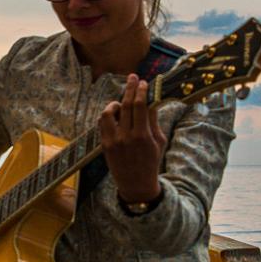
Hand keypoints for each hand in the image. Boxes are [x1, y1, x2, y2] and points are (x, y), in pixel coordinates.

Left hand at [99, 74, 165, 206]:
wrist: (136, 184)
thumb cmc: (151, 161)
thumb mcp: (159, 142)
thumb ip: (154, 121)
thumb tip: (151, 100)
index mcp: (143, 136)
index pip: (140, 106)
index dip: (141, 91)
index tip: (143, 82)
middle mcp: (126, 137)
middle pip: (125, 105)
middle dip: (129, 88)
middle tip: (132, 77)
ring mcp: (113, 141)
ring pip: (108, 113)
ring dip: (115, 103)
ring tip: (120, 101)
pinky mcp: (104, 145)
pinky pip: (102, 123)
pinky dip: (108, 115)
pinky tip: (114, 113)